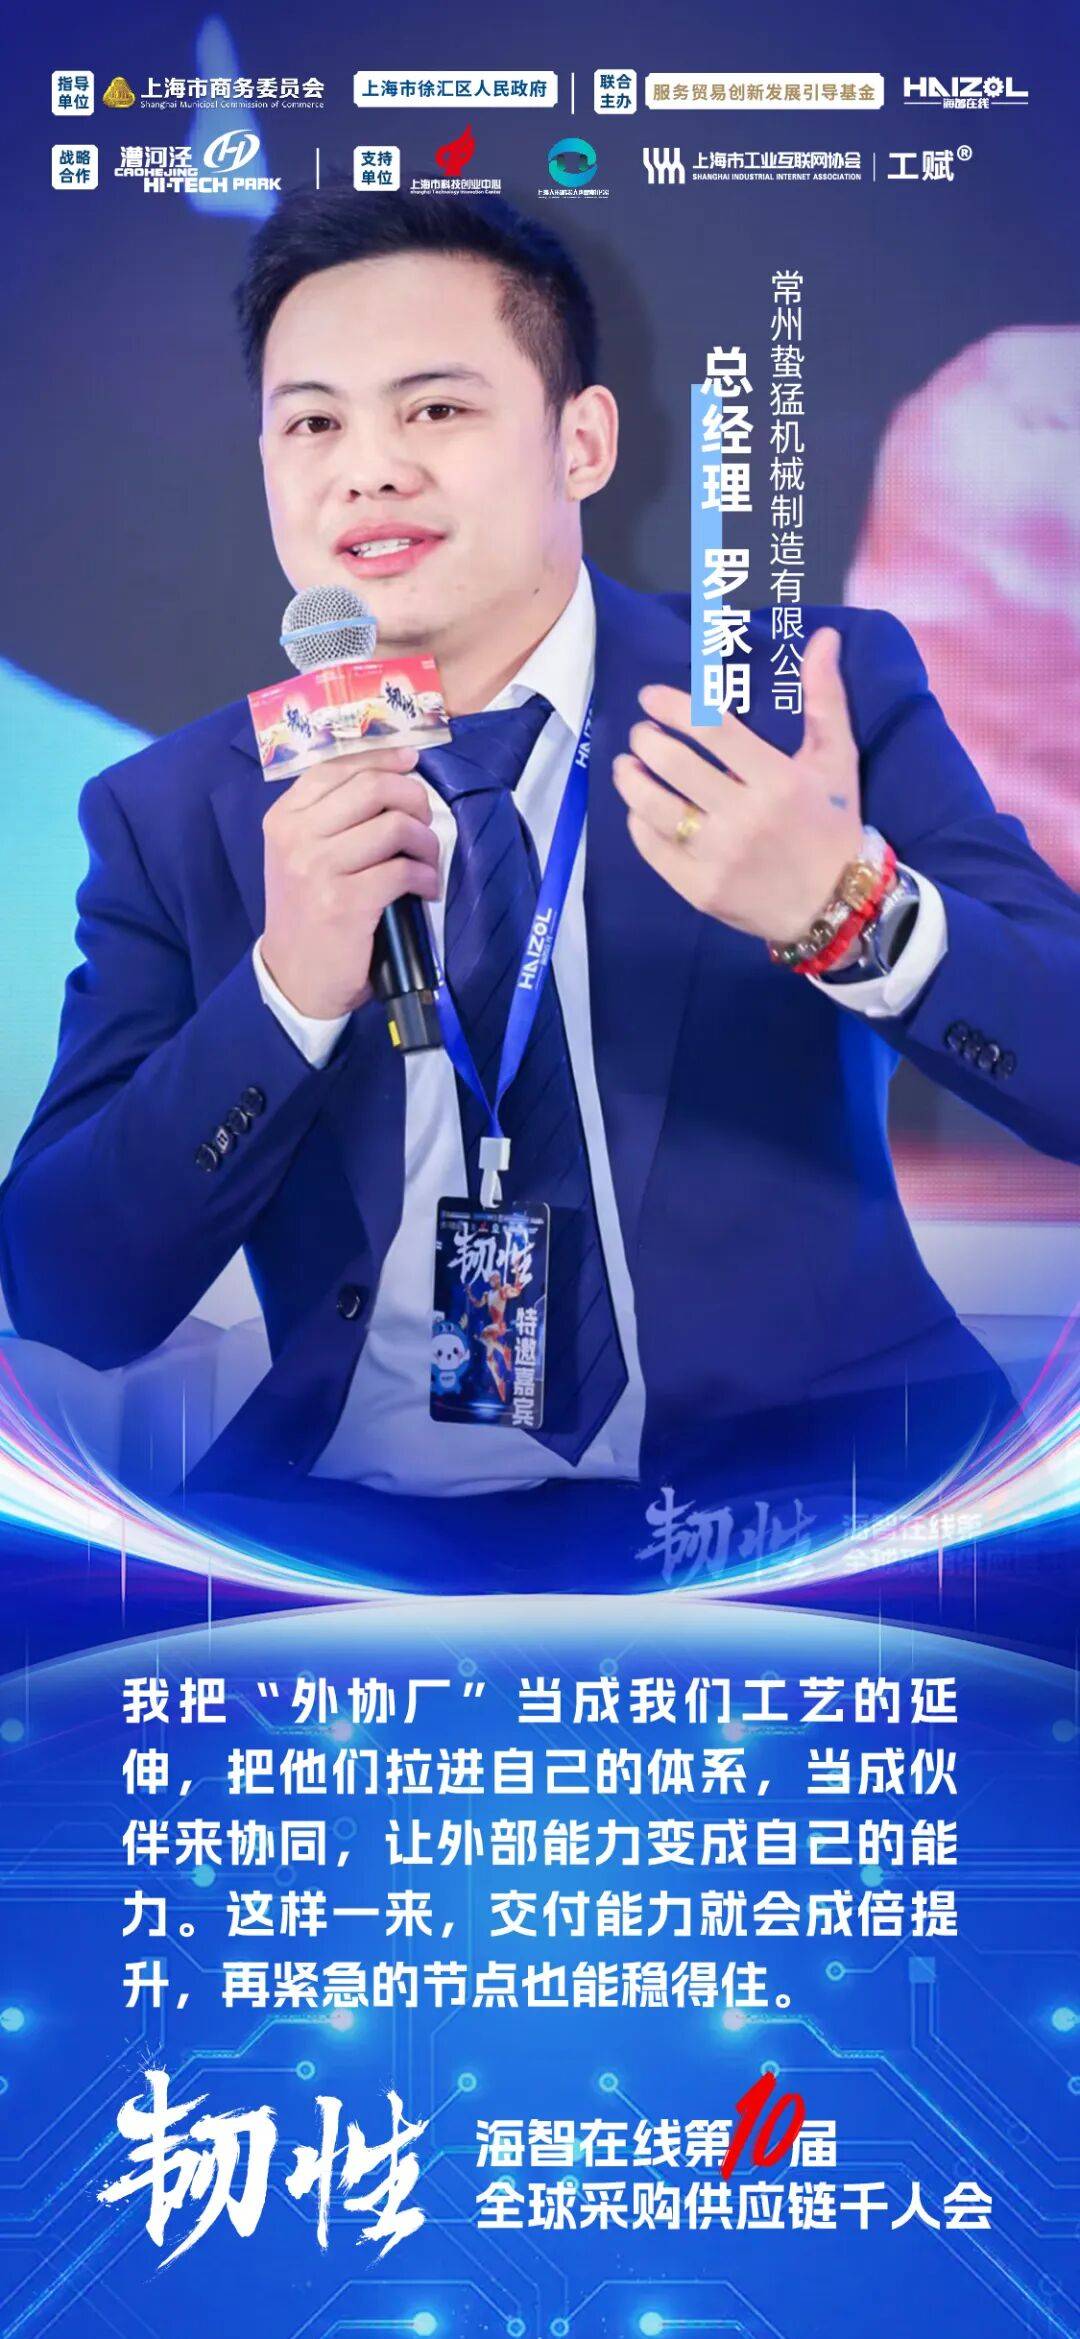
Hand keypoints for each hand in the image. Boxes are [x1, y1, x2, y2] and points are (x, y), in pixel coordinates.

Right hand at [260, 747, 439, 1019]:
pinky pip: (403, 871)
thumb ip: (331, 818)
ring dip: (426, 843)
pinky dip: (426, 878)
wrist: (294, 978)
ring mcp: (318, 869)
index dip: (383, 758)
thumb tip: (392, 777)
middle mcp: (296, 837)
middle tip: (424, 823)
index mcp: (284, 818)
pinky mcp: (345, 902)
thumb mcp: (302, 856)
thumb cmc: (307, 913)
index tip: (412, 762)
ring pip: (395, 826)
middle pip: (373, 787)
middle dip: (414, 800)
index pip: (338, 767)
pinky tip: (426, 890)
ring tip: (427, 864)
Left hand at [612, 626, 864, 943]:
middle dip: (646, 739)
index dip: (673, 707)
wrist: (833, 905)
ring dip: (631, 779)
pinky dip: (638, 822)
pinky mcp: (699, 889)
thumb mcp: (837, 759)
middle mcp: (745, 818)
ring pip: (653, 808)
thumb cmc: (832, 824)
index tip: (650, 698)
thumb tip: (823, 637)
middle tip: (642, 734)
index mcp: (777, 780)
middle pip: (674, 765)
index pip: (711, 730)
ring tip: (628, 765)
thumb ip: (825, 698)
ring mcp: (718, 857)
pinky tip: (639, 809)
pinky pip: (653, 848)